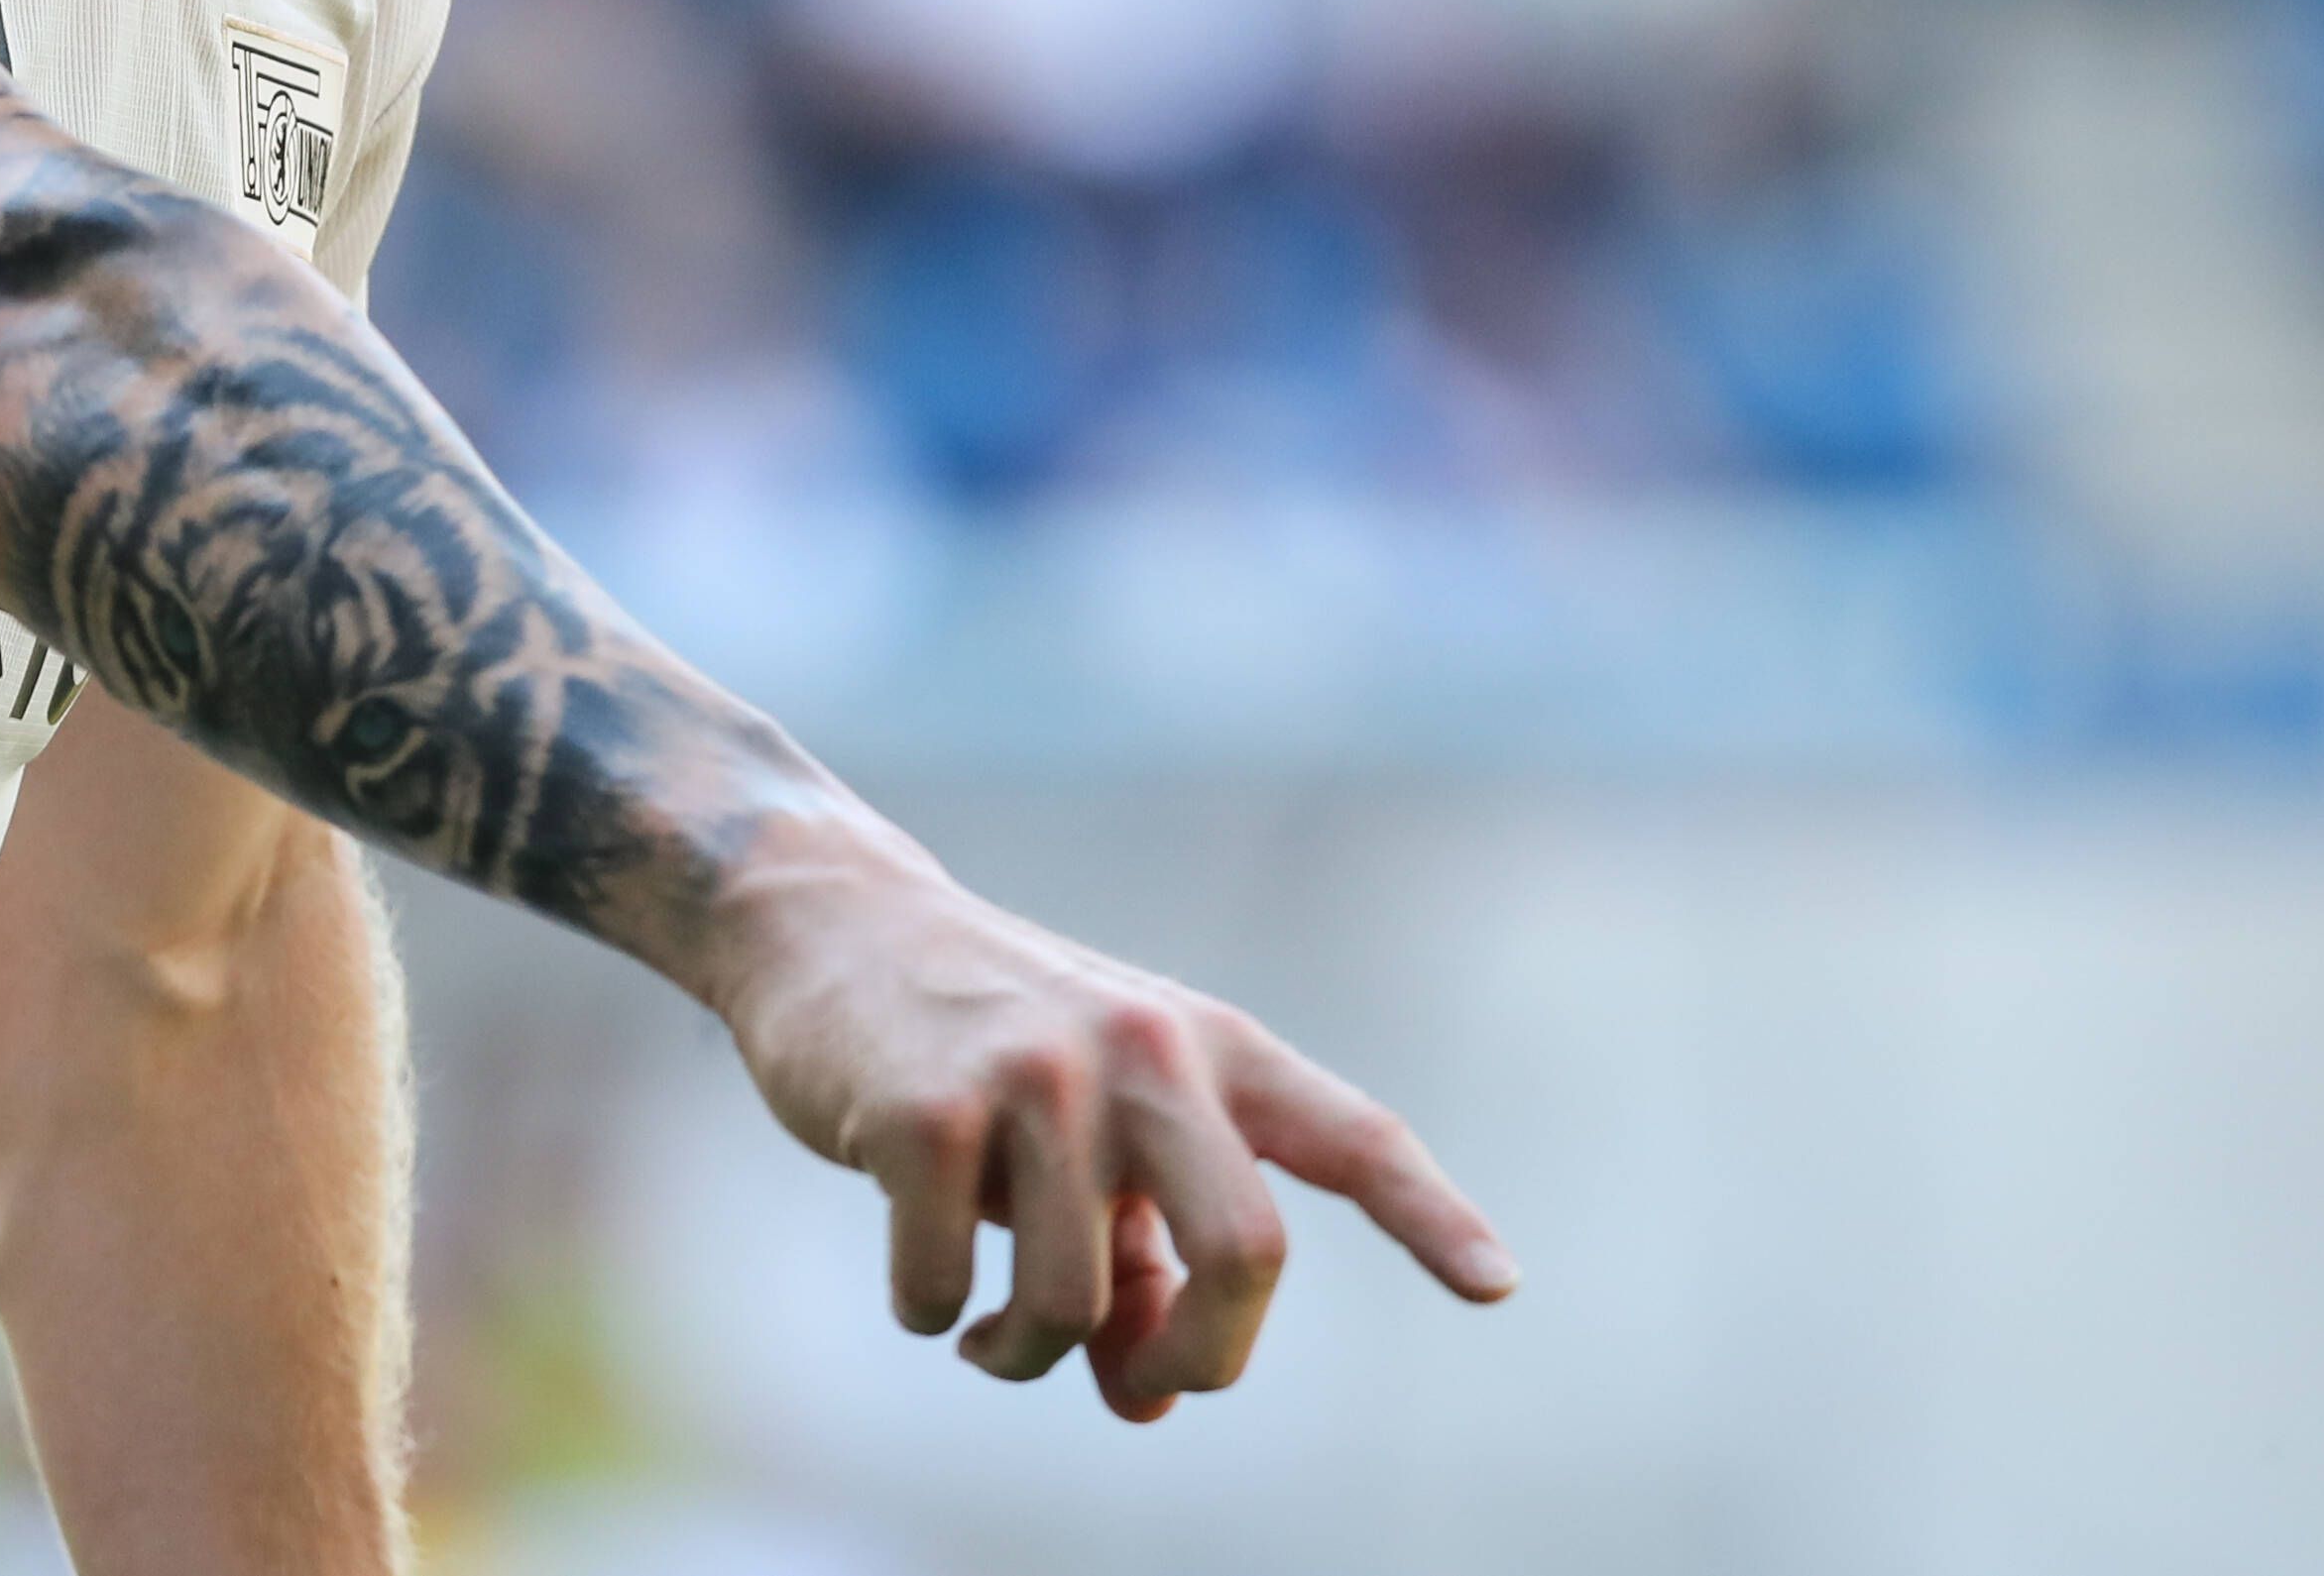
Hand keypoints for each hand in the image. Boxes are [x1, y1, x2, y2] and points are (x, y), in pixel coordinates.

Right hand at [705, 833, 1514, 1416]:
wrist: (827, 922)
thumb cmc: (985, 1045)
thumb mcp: (1088, 1130)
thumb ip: (1138, 1256)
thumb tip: (1146, 1401)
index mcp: (1206, 1046)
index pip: (1350, 1135)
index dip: (1430, 1217)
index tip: (1496, 1290)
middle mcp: (1141, 1048)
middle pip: (1244, 1253)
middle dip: (1204, 1359)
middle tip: (1141, 1383)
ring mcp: (1034, 1074)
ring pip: (1077, 1305)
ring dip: (1027, 1356)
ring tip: (991, 1334)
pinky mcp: (923, 1110)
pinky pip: (949, 1290)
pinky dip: (936, 1316)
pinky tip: (925, 1283)